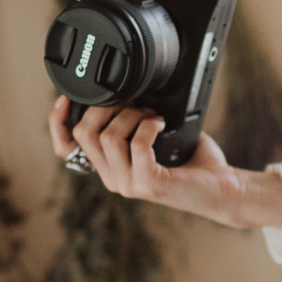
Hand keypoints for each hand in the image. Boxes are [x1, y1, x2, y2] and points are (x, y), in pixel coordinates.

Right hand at [48, 96, 281, 230]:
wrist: (224, 190)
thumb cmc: (194, 163)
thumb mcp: (156, 138)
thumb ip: (134, 122)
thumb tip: (127, 91)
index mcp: (109, 168)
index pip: (65, 148)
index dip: (57, 122)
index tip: (67, 99)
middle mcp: (113, 179)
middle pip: (84, 133)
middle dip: (107, 107)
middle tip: (135, 103)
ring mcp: (129, 184)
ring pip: (108, 136)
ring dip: (132, 115)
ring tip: (153, 115)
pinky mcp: (148, 184)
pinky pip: (137, 144)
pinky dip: (149, 126)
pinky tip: (162, 124)